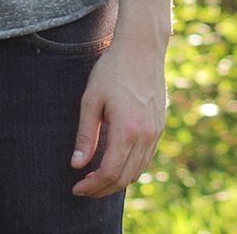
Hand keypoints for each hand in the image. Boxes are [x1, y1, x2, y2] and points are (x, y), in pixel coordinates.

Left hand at [70, 39, 167, 197]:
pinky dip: (130, 167)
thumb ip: (86, 135)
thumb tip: (77, 165)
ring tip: (96, 176)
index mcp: (127, 130)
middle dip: (102, 188)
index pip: (110, 173)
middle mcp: (145, 136)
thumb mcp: (91, 99)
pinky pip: (146, 158)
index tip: (77, 188)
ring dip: (117, 180)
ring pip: (137, 171)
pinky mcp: (159, 126)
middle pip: (124, 178)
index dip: (92, 186)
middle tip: (84, 187)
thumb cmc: (112, 70)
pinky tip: (115, 160)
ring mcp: (156, 132)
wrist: (141, 47)